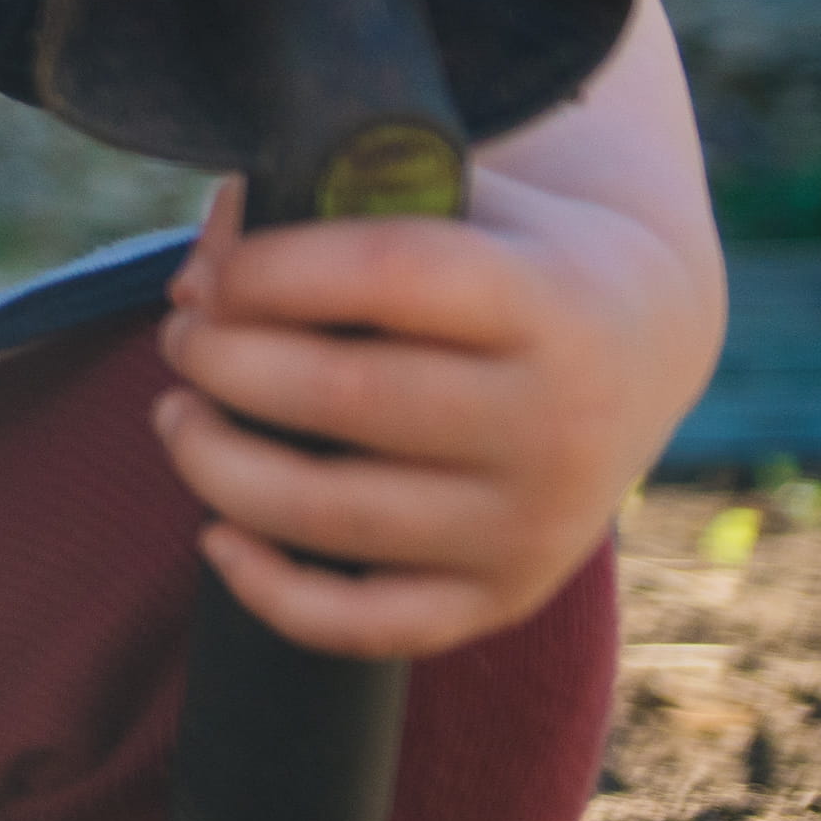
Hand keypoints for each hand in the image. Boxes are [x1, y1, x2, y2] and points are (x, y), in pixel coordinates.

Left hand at [150, 130, 722, 663]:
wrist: (642, 338)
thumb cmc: (501, 253)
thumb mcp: (444, 197)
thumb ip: (321, 205)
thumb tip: (195, 283)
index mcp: (547, 300)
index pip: (387, 272)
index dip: (268, 269)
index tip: (214, 274)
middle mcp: (556, 420)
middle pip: (341, 396)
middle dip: (220, 362)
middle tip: (183, 338)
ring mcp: (535, 522)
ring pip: (331, 513)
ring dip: (215, 463)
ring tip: (177, 414)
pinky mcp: (506, 596)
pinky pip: (370, 624)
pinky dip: (271, 591)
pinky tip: (216, 534)